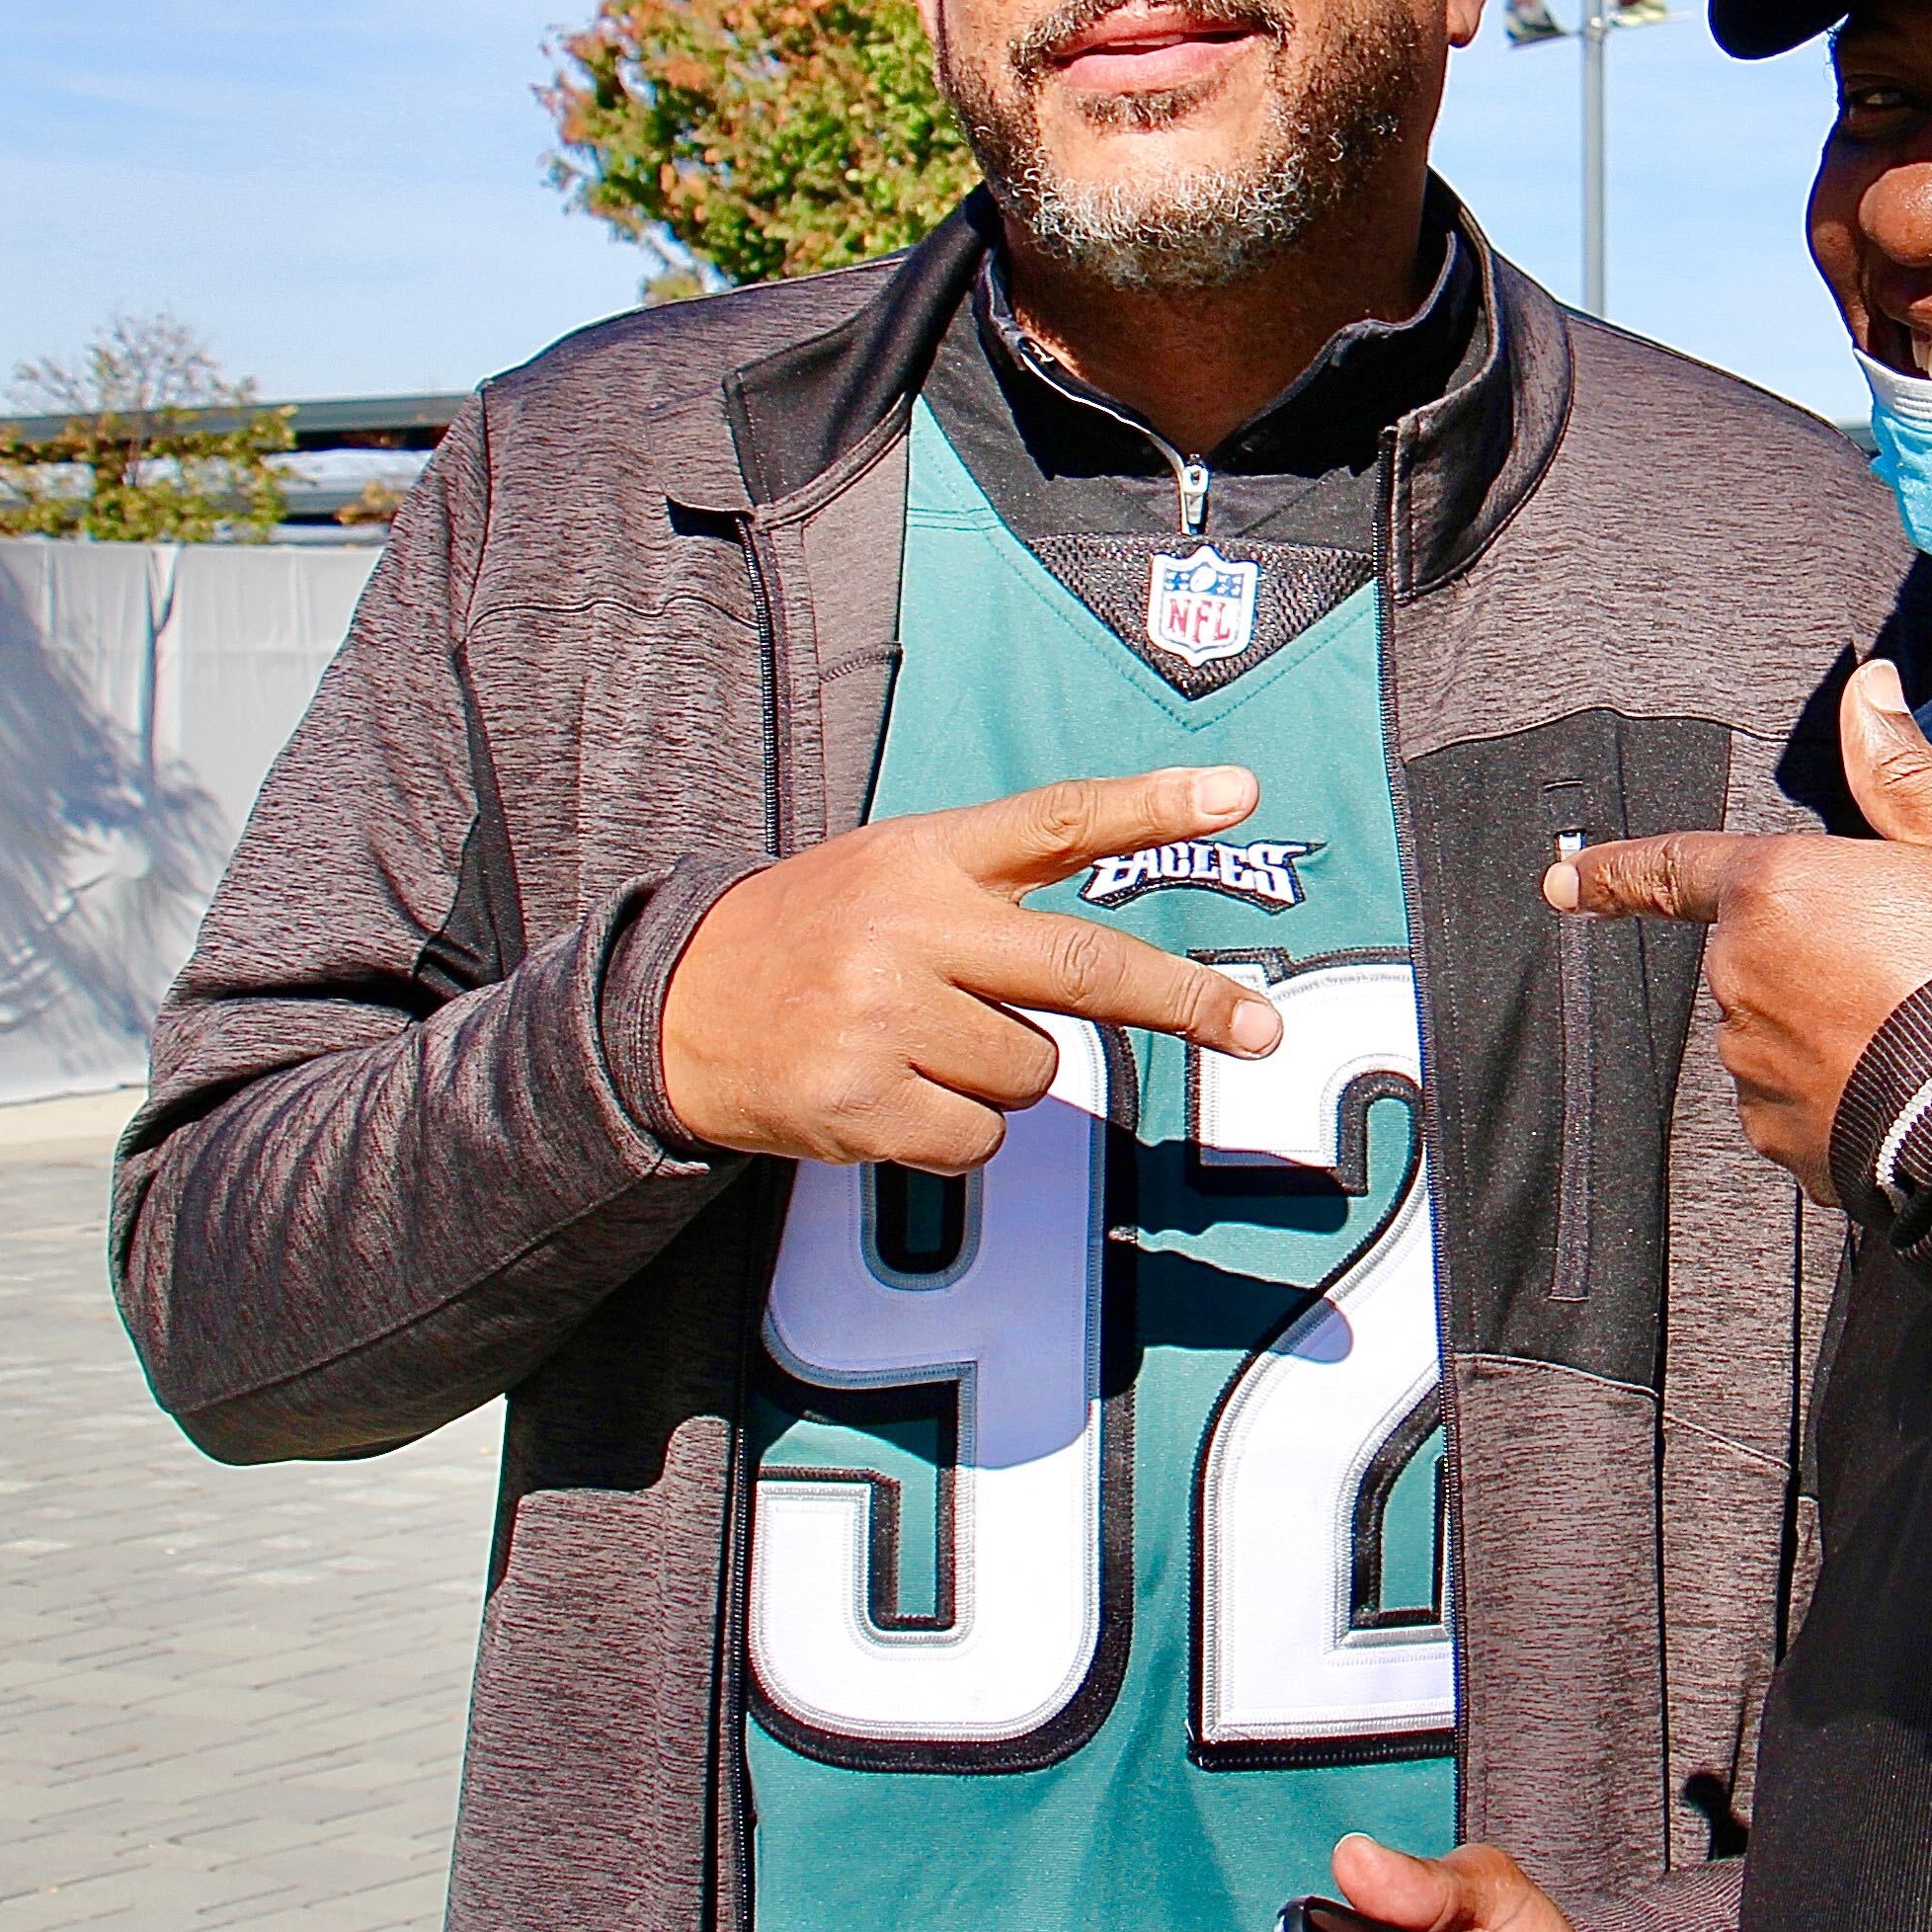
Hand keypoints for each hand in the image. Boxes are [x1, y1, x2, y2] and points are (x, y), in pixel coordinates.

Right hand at [652, 769, 1287, 1167]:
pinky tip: (893, 1095)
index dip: (1152, 805)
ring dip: (998, 1074)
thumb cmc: (813, 939)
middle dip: (1186, 1003)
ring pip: (1034, 1070)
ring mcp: (886, 1017)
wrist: (671, 1010)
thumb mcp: (893, 874)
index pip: (1057, 819)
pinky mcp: (864, 1102)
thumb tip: (1117, 954)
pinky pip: (981, 1139)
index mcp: (927, 856)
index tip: (1238, 792)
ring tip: (917, 1045)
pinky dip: (956, 1132)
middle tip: (1260, 1029)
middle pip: (1085, 966)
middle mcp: (912, 928)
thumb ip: (994, 888)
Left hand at [1546, 659, 1931, 1191]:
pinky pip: (1798, 1103)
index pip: (1674, 868)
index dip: (1614, 872)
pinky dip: (1840, 1093)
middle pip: (1758, 952)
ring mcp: (1757, 1066)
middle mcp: (1743, 977)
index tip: (1562, 882)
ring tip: (1925, 1030)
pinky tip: (1910, 1087)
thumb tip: (1870, 688)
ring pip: (1777, 1029)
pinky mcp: (1784, 1141)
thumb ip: (1905, 769)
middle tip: (1914, 965)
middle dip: (1816, 954)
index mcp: (1778, 886)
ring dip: (1828, 1025)